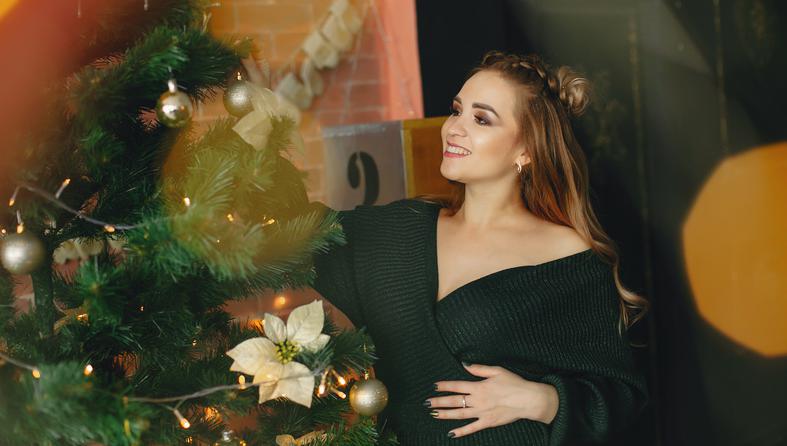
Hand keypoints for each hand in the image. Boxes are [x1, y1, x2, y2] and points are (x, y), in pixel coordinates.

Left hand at [427, 363, 558, 438]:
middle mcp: (477, 400)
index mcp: (478, 387)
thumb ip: (479, 369)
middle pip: (454, 401)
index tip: (435, 386)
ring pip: (459, 414)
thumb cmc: (514, 383)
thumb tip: (464, 364)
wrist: (528, 400)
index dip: (444, 386)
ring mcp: (482, 412)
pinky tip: (451, 433)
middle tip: (426, 402)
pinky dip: (461, 431)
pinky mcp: (488, 422)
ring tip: (433, 414)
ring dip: (445, 414)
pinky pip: (471, 428)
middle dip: (439, 401)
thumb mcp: (496, 370)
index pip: (457, 386)